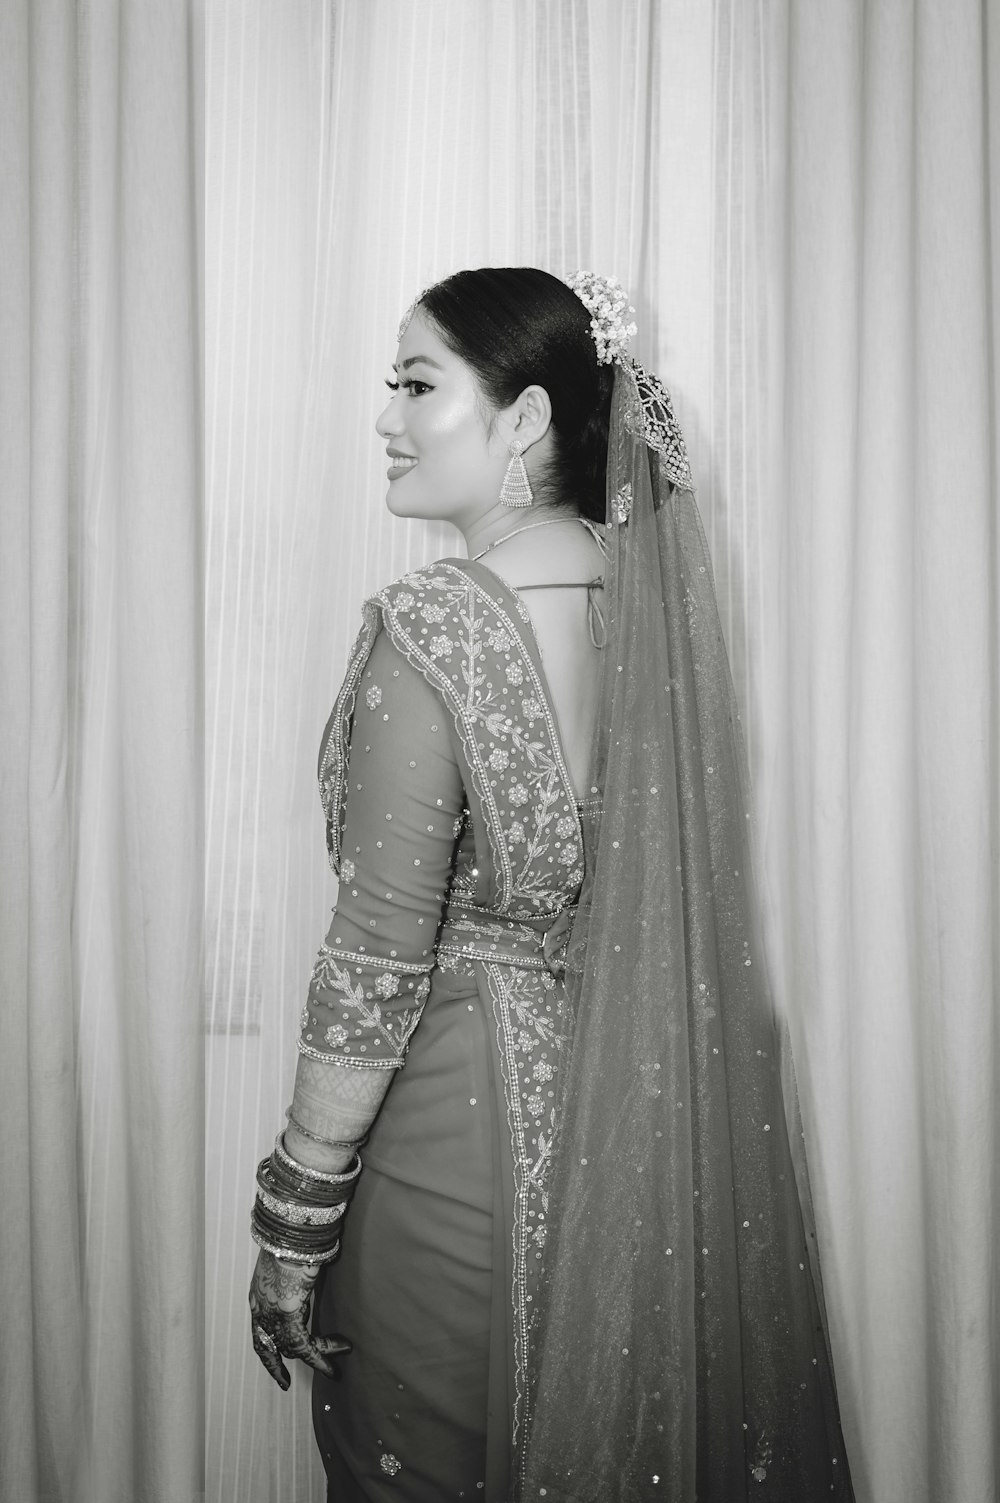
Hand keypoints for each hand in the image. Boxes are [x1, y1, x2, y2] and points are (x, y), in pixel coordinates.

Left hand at [249, 1249, 350, 1390]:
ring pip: (292, 1348)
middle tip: (286, 1384)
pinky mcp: (287, 1316)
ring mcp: (272, 1313)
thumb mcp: (292, 1260)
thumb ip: (299, 1272)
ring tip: (338, 1358)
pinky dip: (320, 1357)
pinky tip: (333, 1365)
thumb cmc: (293, 1238)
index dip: (268, 1351)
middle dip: (281, 1364)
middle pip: (272, 1344)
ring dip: (317, 1355)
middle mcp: (261, 1308)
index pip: (259, 1331)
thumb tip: (315, 1267)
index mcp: (259, 1294)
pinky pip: (304, 1346)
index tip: (276, 1364)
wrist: (290, 1233)